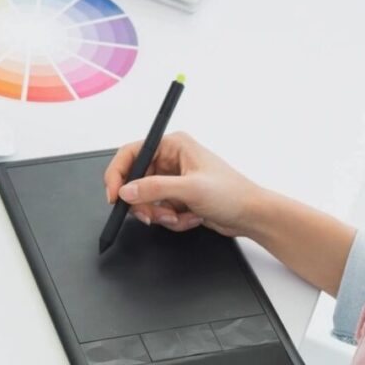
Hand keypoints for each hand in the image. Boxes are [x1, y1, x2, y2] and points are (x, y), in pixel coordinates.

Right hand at [103, 131, 262, 236]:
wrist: (250, 215)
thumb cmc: (232, 193)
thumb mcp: (190, 189)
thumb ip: (154, 188)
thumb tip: (127, 190)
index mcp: (173, 145)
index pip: (131, 153)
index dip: (118, 174)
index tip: (114, 195)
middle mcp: (171, 159)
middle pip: (135, 181)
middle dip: (145, 203)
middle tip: (154, 215)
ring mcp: (173, 179)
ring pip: (146, 200)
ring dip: (160, 213)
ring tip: (180, 215)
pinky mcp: (177, 197)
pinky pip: (159, 211)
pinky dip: (172, 219)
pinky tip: (191, 216)